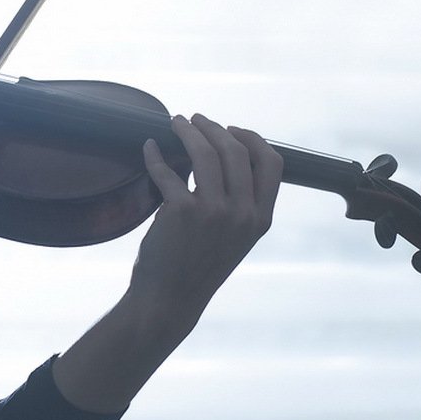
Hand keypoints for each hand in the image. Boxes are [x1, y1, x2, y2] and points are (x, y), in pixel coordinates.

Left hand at [133, 113, 282, 325]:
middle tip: (194, 120)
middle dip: (213, 127)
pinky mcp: (181, 211)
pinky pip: (168, 171)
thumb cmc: (198, 265)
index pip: (272, 163)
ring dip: (188, 130)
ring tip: (175, 122)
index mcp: (261, 218)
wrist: (170, 299)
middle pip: (235, 150)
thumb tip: (226, 156)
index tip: (231, 130)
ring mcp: (213, 212)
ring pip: (205, 152)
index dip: (252, 139)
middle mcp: (243, 213)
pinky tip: (148, 148)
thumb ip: (240, 204)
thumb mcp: (235, 237)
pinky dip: (155, 155)